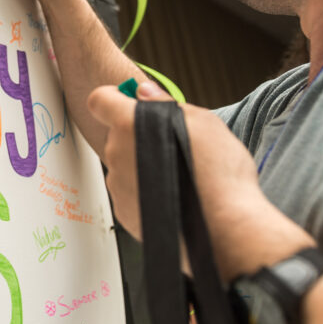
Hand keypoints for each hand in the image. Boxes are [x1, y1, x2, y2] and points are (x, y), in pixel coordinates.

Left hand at [86, 80, 313, 279]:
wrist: (223, 229)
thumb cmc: (218, 176)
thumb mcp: (202, 123)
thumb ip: (165, 104)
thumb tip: (144, 94)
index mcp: (131, 125)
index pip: (100, 101)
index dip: (111, 99)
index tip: (127, 102)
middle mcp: (117, 154)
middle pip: (117, 136)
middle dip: (138, 136)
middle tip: (171, 144)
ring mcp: (117, 185)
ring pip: (124, 165)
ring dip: (142, 165)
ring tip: (177, 175)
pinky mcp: (123, 211)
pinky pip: (129, 192)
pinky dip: (145, 191)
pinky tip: (173, 195)